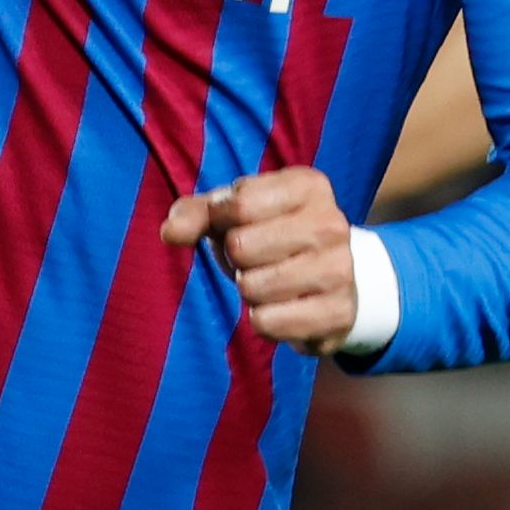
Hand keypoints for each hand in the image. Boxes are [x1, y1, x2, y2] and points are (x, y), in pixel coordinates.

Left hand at [161, 167, 356, 354]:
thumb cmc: (271, 235)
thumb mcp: (235, 213)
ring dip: (248, 290)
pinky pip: (267, 323)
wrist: (329, 278)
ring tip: (270, 281)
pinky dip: (262, 320)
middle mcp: (331, 223)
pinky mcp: (338, 313)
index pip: (239, 204)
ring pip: (252, 288)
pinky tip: (283, 307)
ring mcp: (340, 270)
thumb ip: (197, 214)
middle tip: (256, 258)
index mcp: (309, 186)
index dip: (220, 220)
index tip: (233, 224)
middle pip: (242, 247)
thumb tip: (169, 232)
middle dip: (235, 258)